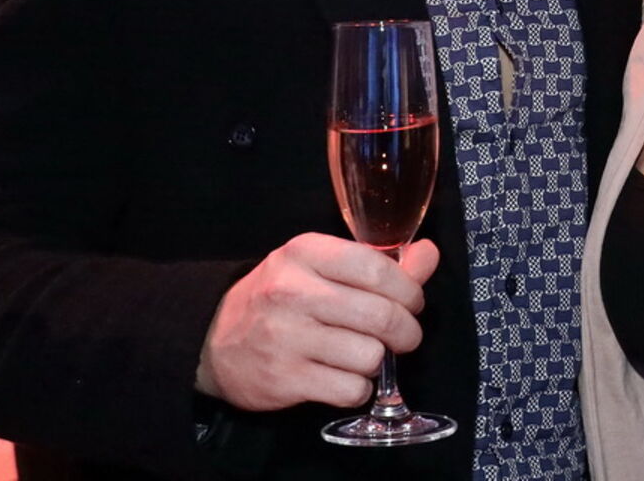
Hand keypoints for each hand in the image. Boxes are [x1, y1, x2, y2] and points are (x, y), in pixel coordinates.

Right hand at [194, 233, 438, 411]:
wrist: (214, 341)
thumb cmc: (279, 298)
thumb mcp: (320, 267)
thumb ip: (379, 263)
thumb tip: (429, 254)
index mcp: (305, 253)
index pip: (376, 267)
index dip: (408, 288)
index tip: (412, 301)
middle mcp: (294, 292)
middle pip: (381, 315)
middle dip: (406, 330)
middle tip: (404, 335)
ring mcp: (287, 337)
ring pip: (370, 355)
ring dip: (377, 360)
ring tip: (364, 355)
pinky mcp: (285, 379)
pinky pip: (350, 389)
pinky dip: (357, 388)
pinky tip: (346, 377)